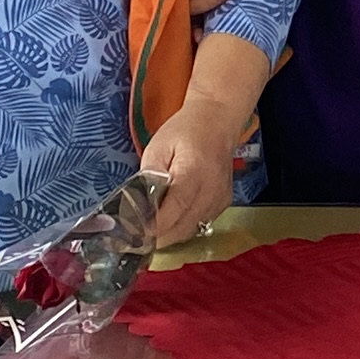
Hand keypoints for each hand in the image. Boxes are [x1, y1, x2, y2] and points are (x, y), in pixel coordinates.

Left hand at [137, 94, 248, 245]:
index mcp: (193, 170)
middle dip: (159, 236)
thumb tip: (139, 205)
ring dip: (171, 234)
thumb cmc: (185, 131)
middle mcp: (211, 188)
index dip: (155, 225)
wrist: (218, 122)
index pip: (175, 207)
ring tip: (152, 228)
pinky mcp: (224, 202)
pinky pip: (201, 224)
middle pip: (183, 226)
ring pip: (192, 230)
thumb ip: (149, 177)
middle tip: (137, 236)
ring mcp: (220, 197)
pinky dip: (184, 226)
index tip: (136, 234)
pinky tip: (173, 218)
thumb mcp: (158, 147)